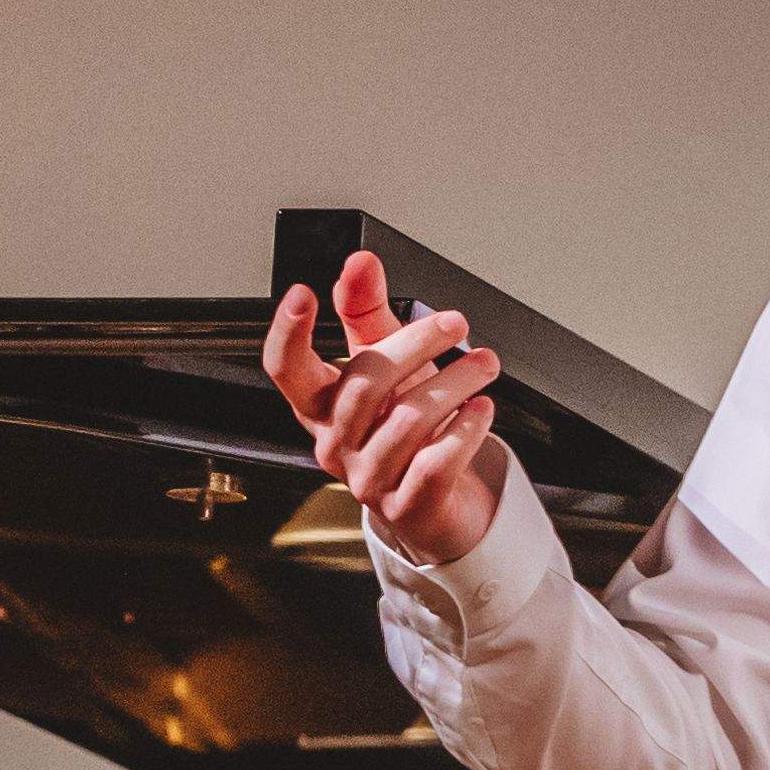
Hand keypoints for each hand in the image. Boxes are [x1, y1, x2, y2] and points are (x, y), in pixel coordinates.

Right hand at [256, 250, 515, 568]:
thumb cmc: (407, 426)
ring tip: (483, 365)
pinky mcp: (407, 506)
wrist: (436, 501)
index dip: (287, 333)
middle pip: (363, 384)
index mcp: (321, 404)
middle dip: (416, 344)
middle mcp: (336, 442)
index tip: (302, 294)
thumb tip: (358, 263)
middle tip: (454, 324)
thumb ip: (365, 310)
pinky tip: (480, 410)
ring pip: (407, 421)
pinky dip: (467, 429)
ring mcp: (369, 478)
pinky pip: (436, 462)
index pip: (286, 369)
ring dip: (455, 383)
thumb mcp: (384, 362)